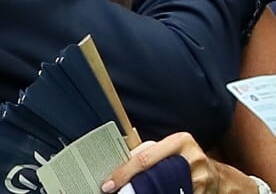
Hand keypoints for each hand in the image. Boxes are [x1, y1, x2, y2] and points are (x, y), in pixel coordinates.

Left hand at [102, 133, 256, 193]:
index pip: (145, 158)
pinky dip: (164, 193)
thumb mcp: (172, 148)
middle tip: (117, 191)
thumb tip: (123, 158)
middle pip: (154, 175)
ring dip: (147, 192)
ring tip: (136, 191)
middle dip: (134, 185)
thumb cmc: (188, 159)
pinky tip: (158, 192)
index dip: (124, 172)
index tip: (109, 183)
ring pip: (164, 189)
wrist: (220, 179)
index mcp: (179, 141)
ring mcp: (199, 179)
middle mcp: (191, 158)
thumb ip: (151, 151)